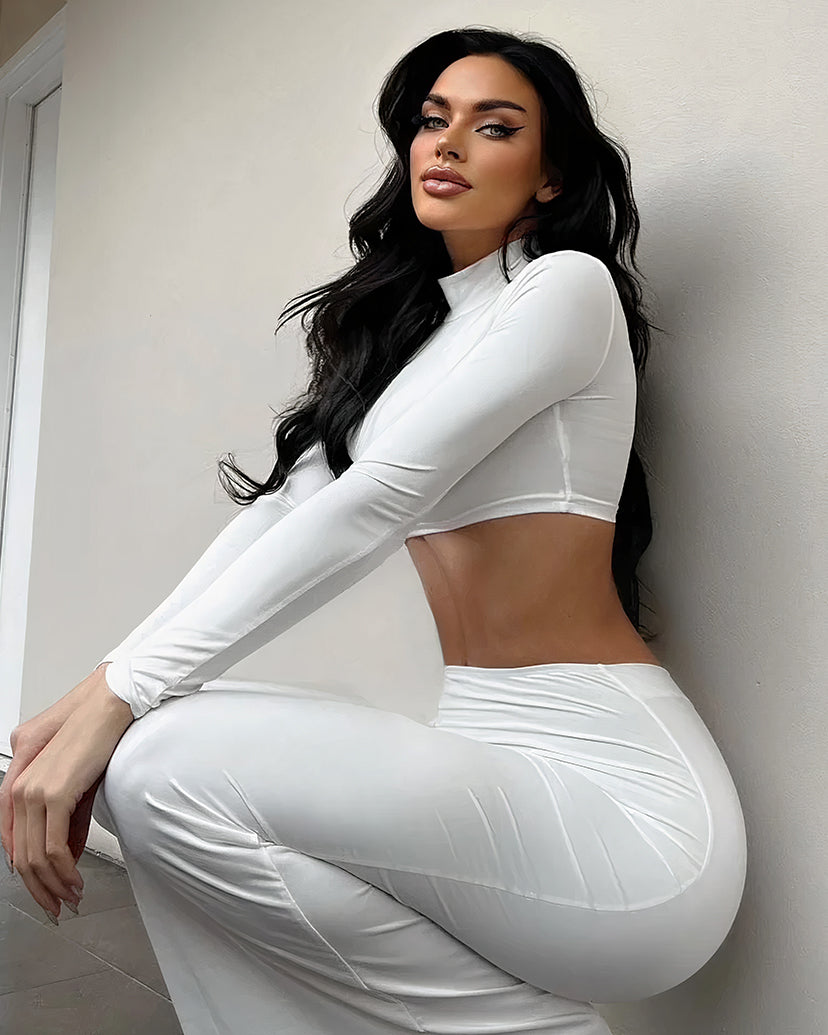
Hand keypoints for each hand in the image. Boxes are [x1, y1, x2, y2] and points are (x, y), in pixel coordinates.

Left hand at [7, 673, 133, 919]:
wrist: (107, 708)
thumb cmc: (92, 734)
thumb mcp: (74, 781)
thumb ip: (67, 819)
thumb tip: (66, 853)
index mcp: (18, 785)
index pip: (13, 844)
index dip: (27, 874)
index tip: (43, 891)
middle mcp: (19, 790)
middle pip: (21, 858)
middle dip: (40, 889)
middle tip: (57, 905)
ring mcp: (34, 793)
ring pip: (36, 858)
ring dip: (54, 885)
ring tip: (72, 896)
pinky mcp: (54, 794)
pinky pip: (54, 847)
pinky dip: (64, 870)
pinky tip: (76, 878)